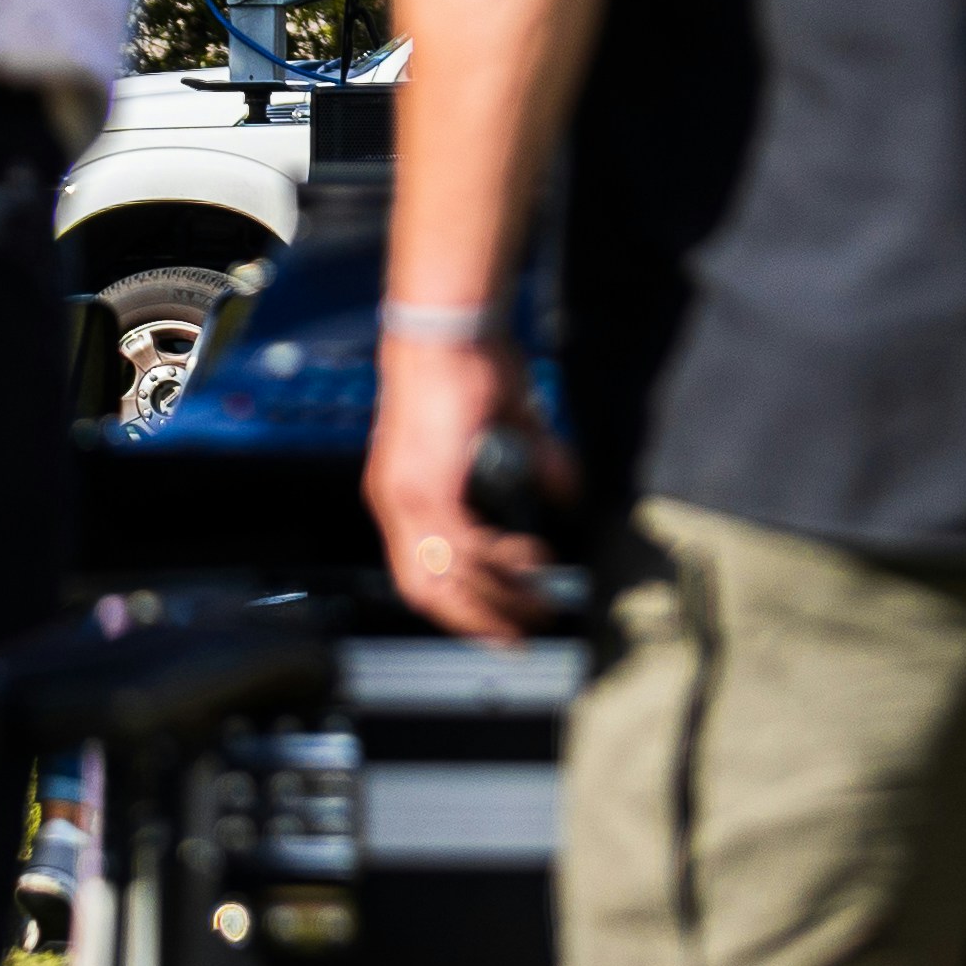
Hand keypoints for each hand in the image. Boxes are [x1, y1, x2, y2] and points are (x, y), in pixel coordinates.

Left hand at [367, 330, 576, 642]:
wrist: (445, 328)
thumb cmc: (469, 362)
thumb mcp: (508, 422)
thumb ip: (538, 460)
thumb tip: (568, 492)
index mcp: (403, 492)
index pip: (420, 572)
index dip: (456, 605)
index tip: (497, 623)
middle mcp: (396, 502)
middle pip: (427, 591)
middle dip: (477, 621)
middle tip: (519, 637)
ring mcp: (407, 497)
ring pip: (447, 578)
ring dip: (495, 599)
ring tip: (538, 603)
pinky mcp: (429, 487)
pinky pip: (464, 547)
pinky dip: (501, 562)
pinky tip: (532, 558)